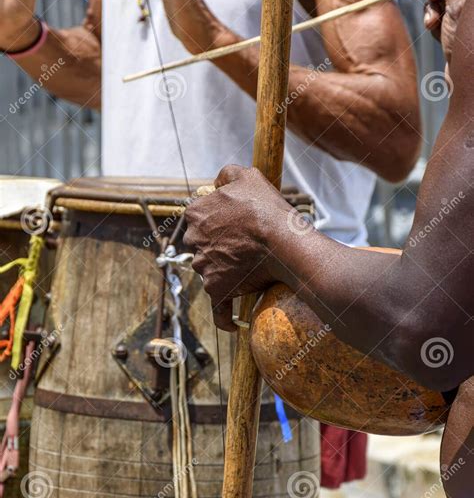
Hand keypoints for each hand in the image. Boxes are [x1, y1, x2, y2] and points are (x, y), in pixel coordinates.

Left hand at [184, 166, 295, 330]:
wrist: (283, 243)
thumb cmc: (266, 209)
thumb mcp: (247, 176)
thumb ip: (227, 174)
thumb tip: (216, 182)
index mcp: (196, 214)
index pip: (199, 218)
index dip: (217, 220)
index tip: (234, 224)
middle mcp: (194, 241)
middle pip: (201, 245)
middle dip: (217, 246)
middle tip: (243, 245)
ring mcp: (205, 267)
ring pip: (210, 271)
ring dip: (224, 272)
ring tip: (249, 268)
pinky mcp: (217, 289)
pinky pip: (219, 308)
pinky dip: (225, 317)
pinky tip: (231, 323)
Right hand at [425, 0, 471, 65]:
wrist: (470, 85)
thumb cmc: (470, 47)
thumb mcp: (458, 9)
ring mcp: (470, 19)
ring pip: (449, 0)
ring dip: (435, 7)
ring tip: (431, 21)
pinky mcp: (463, 31)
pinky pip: (446, 17)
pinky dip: (436, 21)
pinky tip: (433, 30)